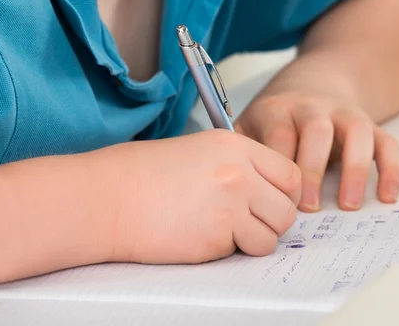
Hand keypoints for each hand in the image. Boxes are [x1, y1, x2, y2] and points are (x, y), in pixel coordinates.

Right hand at [112, 130, 301, 263]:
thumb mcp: (200, 151)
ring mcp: (230, 207)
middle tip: (250, 222)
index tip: (275, 203)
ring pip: (271, 237)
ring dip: (253, 240)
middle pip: (287, 210)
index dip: (287, 194)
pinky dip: (228, 250)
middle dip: (273, 221)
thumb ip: (239, 165)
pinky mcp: (216, 238)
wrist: (108, 198)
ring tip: (224, 231)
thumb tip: (267, 190)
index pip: (290, 174)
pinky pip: (242, 251)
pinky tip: (202, 236)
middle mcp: (239, 174)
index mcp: (236, 147)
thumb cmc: (144, 174)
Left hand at [234, 87, 398, 211]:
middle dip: (313, 169)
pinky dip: (391, 168)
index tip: (275, 198)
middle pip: (317, 130)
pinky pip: (386, 141)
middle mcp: (314, 107)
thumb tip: (229, 188)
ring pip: (357, 132)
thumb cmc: (277, 117)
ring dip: (355, 169)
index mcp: (278, 107)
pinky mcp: (369, 123)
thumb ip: (241, 150)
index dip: (280, 166)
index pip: (279, 133)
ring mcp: (345, 114)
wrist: (314, 82)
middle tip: (309, 207)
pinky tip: (387, 196)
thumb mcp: (251, 124)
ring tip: (349, 205)